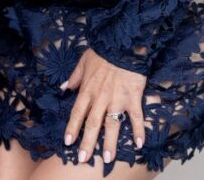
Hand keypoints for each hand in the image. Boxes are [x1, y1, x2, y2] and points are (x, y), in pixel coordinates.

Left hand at [62, 47, 146, 164]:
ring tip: (107, 159)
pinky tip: (139, 145)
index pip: (77, 113)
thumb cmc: (103, 52)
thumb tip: (63, 87)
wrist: (123, 45)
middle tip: (83, 159)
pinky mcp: (133, 98)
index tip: (68, 143)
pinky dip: (138, 131)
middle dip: (87, 142)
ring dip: (109, 143)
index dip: (72, 128)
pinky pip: (136, 118)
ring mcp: (117, 100)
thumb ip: (74, 77)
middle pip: (92, 124)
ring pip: (112, 125)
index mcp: (87, 90)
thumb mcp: (83, 62)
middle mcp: (101, 98)